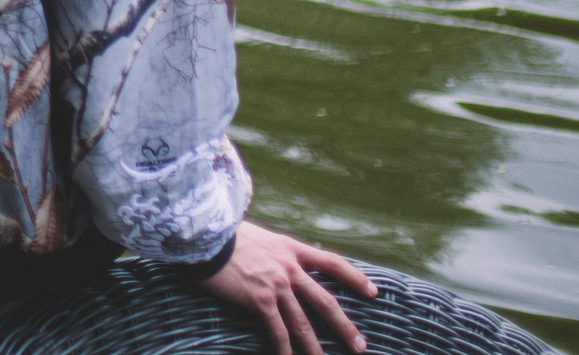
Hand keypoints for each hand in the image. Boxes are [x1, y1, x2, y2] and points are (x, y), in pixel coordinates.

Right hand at [196, 222, 373, 354]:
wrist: (206, 235)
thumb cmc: (224, 234)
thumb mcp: (258, 237)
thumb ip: (273, 251)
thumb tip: (275, 262)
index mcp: (291, 249)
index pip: (332, 262)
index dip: (354, 278)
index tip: (372, 292)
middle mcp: (289, 267)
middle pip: (325, 301)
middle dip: (344, 326)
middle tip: (360, 345)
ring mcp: (277, 284)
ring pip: (303, 322)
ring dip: (315, 346)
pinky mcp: (260, 299)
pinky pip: (277, 330)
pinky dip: (284, 349)